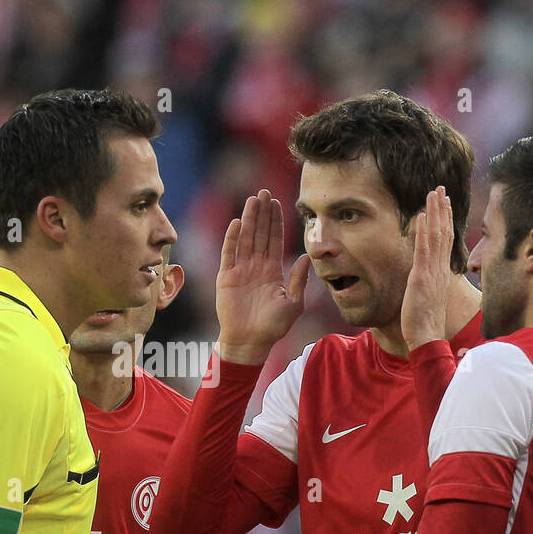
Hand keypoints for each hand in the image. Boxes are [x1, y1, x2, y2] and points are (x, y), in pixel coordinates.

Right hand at [215, 189, 311, 363]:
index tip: (277, 202)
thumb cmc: (273, 326)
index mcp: (272, 270)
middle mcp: (256, 266)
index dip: (275, 221)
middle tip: (264, 192)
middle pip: (259, 233)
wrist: (250, 341)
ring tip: (252, 200)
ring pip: (245, 238)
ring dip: (248, 219)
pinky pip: (229, 253)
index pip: (274, 240)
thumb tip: (306, 256)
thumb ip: (299, 280)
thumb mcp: (294, 303)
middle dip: (262, 213)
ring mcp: (240, 270)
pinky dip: (232, 238)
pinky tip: (236, 223)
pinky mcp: (226, 277)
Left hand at [401, 186, 453, 352]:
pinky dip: (424, 231)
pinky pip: (424, 250)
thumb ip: (429, 283)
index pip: (446, 241)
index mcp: (441, 272)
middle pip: (444, 232)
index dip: (446, 220)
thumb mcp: (429, 296)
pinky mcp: (422, 277)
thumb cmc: (426, 321)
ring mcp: (432, 272)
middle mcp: (439, 268)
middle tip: (440, 189)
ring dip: (435, 213)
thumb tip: (425, 277)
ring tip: (433, 193)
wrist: (427, 337)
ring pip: (437, 236)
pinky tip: (422, 216)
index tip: (444, 203)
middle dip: (442, 209)